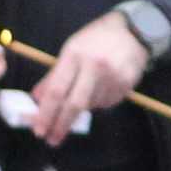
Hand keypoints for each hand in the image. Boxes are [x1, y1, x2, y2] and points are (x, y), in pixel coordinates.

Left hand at [26, 9, 150, 145]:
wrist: (132, 31)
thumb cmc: (95, 40)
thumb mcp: (70, 50)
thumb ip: (53, 76)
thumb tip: (37, 99)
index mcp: (74, 55)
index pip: (57, 91)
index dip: (46, 113)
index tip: (38, 130)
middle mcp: (94, 67)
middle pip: (74, 104)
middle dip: (60, 125)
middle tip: (51, 140)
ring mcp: (113, 76)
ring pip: (90, 105)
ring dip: (81, 109)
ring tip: (83, 92)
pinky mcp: (126, 84)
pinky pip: (106, 103)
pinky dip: (97, 102)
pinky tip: (99, 89)